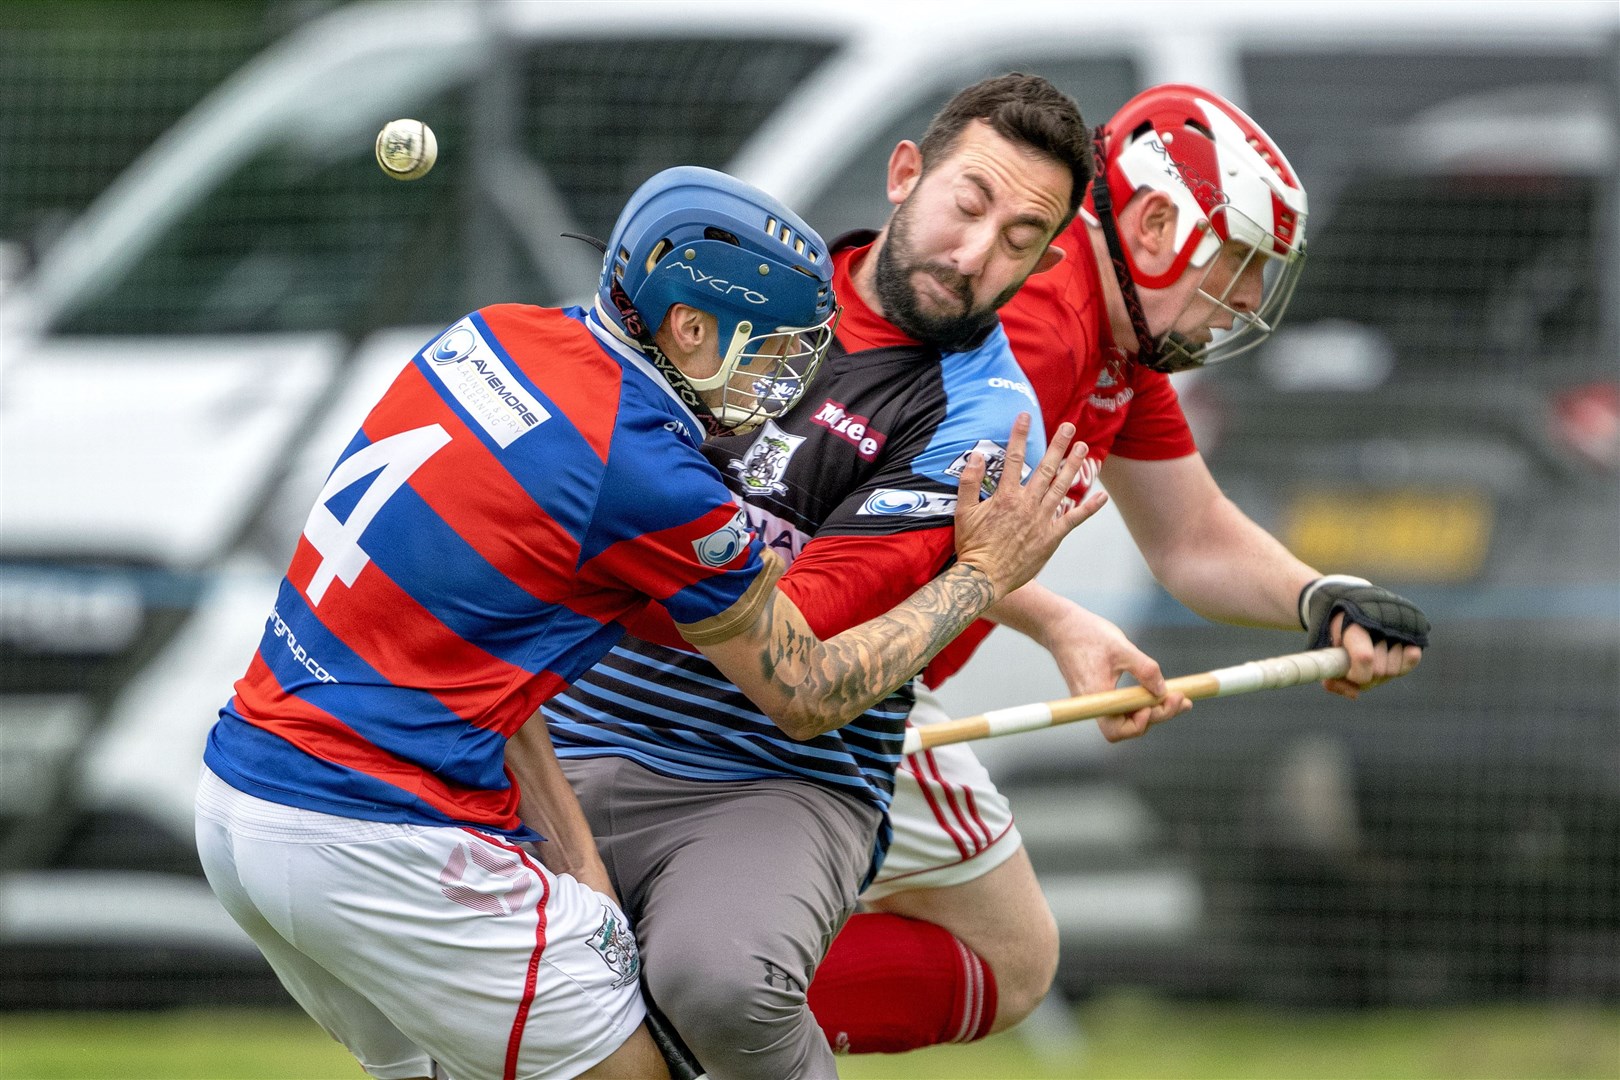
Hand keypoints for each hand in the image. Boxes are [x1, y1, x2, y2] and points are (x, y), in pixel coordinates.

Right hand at [953, 416, 1106, 599]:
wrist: (985, 577)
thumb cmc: (972, 546)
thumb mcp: (963, 512)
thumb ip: (969, 482)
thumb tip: (976, 455)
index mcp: (1005, 496)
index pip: (1011, 458)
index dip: (1019, 435)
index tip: (1024, 416)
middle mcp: (1027, 504)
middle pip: (1045, 468)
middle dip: (1058, 445)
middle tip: (1069, 427)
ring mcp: (1042, 520)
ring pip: (1062, 487)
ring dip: (1074, 466)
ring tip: (1084, 448)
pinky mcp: (1051, 537)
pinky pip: (1074, 519)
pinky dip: (1089, 507)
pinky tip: (1102, 495)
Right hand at [1038, 602, 1190, 740]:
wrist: (1060, 625)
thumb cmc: (1086, 634)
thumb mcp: (1122, 648)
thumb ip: (1145, 670)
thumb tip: (1163, 691)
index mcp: (1095, 697)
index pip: (1118, 730)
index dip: (1141, 723)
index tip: (1158, 702)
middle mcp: (1094, 705)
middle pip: (1127, 727)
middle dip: (1157, 716)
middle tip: (1182, 699)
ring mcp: (1096, 701)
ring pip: (1127, 718)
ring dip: (1153, 711)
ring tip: (1178, 697)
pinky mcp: (1100, 693)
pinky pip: (1123, 706)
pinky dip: (1142, 702)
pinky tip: (1161, 692)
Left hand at [1299, 576, 1427, 698]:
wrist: (1349, 598)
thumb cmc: (1334, 630)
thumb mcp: (1323, 647)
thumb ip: (1332, 672)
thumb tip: (1355, 694)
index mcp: (1354, 624)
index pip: (1364, 659)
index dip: (1357, 674)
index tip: (1347, 673)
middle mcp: (1381, 621)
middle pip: (1381, 671)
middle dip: (1366, 674)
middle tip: (1356, 663)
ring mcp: (1400, 624)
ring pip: (1395, 670)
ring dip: (1381, 670)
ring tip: (1371, 653)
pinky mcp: (1414, 627)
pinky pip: (1412, 658)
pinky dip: (1401, 663)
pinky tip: (1389, 654)